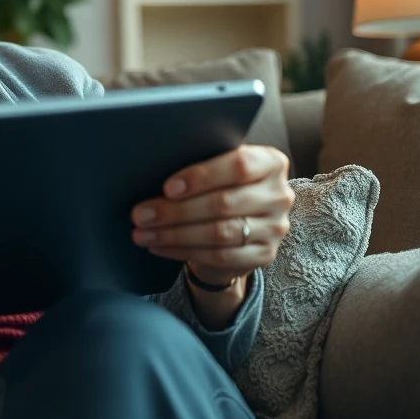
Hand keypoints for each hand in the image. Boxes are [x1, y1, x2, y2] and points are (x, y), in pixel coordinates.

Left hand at [130, 145, 293, 285]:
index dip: (202, 176)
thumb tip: (153, 165)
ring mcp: (275, 227)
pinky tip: (159, 246)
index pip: (239, 165)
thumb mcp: (214, 167)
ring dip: (174, 234)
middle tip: (141, 214)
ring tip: (142, 232)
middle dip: (176, 210)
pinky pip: (220, 257)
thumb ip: (198, 162)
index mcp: (270, 162)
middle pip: (224, 203)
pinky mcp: (264, 254)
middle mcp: (278, 194)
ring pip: (220, 233)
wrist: (236, 223)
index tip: (167, 187)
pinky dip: (183, 251)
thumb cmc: (217, 185)